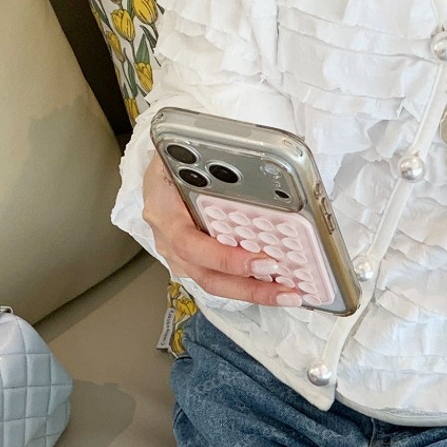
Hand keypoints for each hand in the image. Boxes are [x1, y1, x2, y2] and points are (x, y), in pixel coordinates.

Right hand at [141, 150, 302, 306]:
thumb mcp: (185, 154)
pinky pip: (221, 280)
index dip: (226, 258)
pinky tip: (275, 285)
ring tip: (287, 293)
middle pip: (208, 276)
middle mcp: (168, 240)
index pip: (191, 244)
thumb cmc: (173, 161)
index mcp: (164, 212)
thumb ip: (215, 166)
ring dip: (254, 291)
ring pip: (216, 284)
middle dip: (249, 286)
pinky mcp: (194, 262)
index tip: (262, 259)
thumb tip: (256, 169)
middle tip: (284, 288)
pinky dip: (249, 285)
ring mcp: (179, 256)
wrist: (158, 169)